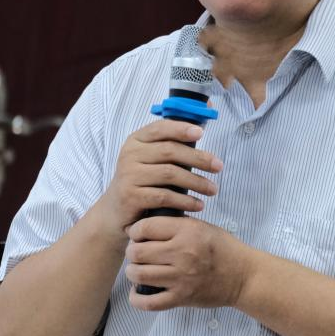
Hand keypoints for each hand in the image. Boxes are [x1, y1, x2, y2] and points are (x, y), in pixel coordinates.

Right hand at [92, 120, 221, 232]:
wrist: (115, 210)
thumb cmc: (142, 181)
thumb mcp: (150, 159)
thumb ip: (171, 144)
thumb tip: (201, 125)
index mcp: (136, 140)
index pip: (160, 128)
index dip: (181, 128)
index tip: (201, 132)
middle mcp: (130, 154)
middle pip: (170, 150)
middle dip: (198, 158)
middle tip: (218, 167)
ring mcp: (129, 175)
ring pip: (170, 174)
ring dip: (196, 182)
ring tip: (212, 190)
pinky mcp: (131, 196)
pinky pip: (164, 196)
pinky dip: (185, 201)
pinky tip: (198, 204)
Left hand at [124, 215, 253, 309]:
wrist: (244, 276)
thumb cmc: (223, 249)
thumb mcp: (202, 226)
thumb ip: (176, 224)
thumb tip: (145, 224)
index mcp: (187, 231)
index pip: (146, 227)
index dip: (135, 230)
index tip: (136, 234)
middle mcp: (182, 253)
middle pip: (138, 252)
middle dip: (132, 252)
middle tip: (136, 253)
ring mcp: (181, 277)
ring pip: (139, 275)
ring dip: (132, 272)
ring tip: (136, 270)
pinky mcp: (182, 297)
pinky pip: (150, 302)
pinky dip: (137, 298)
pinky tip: (137, 292)